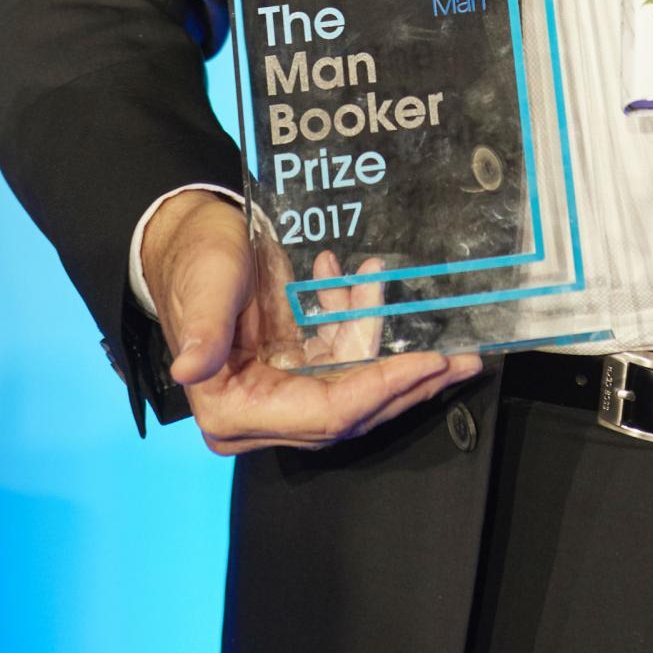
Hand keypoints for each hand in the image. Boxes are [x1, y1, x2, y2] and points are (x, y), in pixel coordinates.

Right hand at [138, 188, 478, 455]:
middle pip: (351, 410)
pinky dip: (357, 320)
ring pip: (355, 382)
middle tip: (464, 359)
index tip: (431, 364)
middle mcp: (258, 414)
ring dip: (382, 339)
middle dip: (408, 383)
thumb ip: (202, 331)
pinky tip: (356, 279)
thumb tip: (190, 371)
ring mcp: (278, 393)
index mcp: (233, 410)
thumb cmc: (195, 261)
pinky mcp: (291, 369)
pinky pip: (342, 357)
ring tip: (391, 287)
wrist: (189, 238)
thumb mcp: (204, 286)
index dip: (382, 389)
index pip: (327, 413)